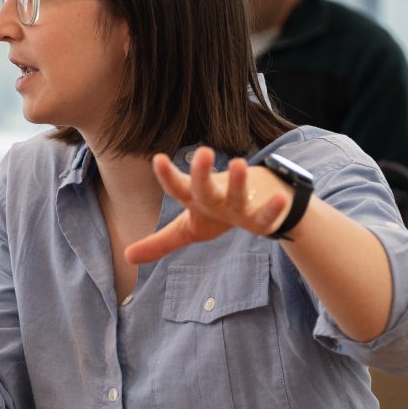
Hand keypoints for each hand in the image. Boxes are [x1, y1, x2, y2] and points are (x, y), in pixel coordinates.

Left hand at [124, 149, 292, 264]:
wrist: (261, 203)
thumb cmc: (219, 213)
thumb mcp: (189, 228)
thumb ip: (160, 242)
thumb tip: (127, 256)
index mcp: (196, 201)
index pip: (178, 188)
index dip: (168, 176)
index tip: (158, 158)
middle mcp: (216, 199)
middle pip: (205, 187)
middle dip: (201, 173)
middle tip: (202, 151)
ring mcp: (240, 206)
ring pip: (238, 195)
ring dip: (238, 181)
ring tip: (238, 163)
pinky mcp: (262, 218)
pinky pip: (268, 216)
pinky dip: (274, 209)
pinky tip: (280, 200)